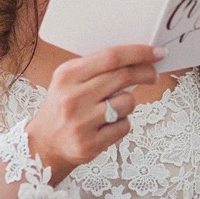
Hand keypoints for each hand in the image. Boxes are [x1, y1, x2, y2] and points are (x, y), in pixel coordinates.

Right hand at [24, 44, 162, 180]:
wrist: (43, 145)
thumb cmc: (62, 109)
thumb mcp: (70, 81)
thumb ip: (97, 70)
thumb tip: (137, 59)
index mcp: (67, 75)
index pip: (110, 57)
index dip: (138, 53)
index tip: (156, 53)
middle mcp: (72, 97)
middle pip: (122, 77)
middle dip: (145, 73)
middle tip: (153, 74)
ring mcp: (80, 122)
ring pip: (127, 103)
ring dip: (128, 104)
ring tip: (112, 109)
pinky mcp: (89, 144)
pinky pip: (124, 126)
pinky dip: (122, 124)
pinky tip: (106, 126)